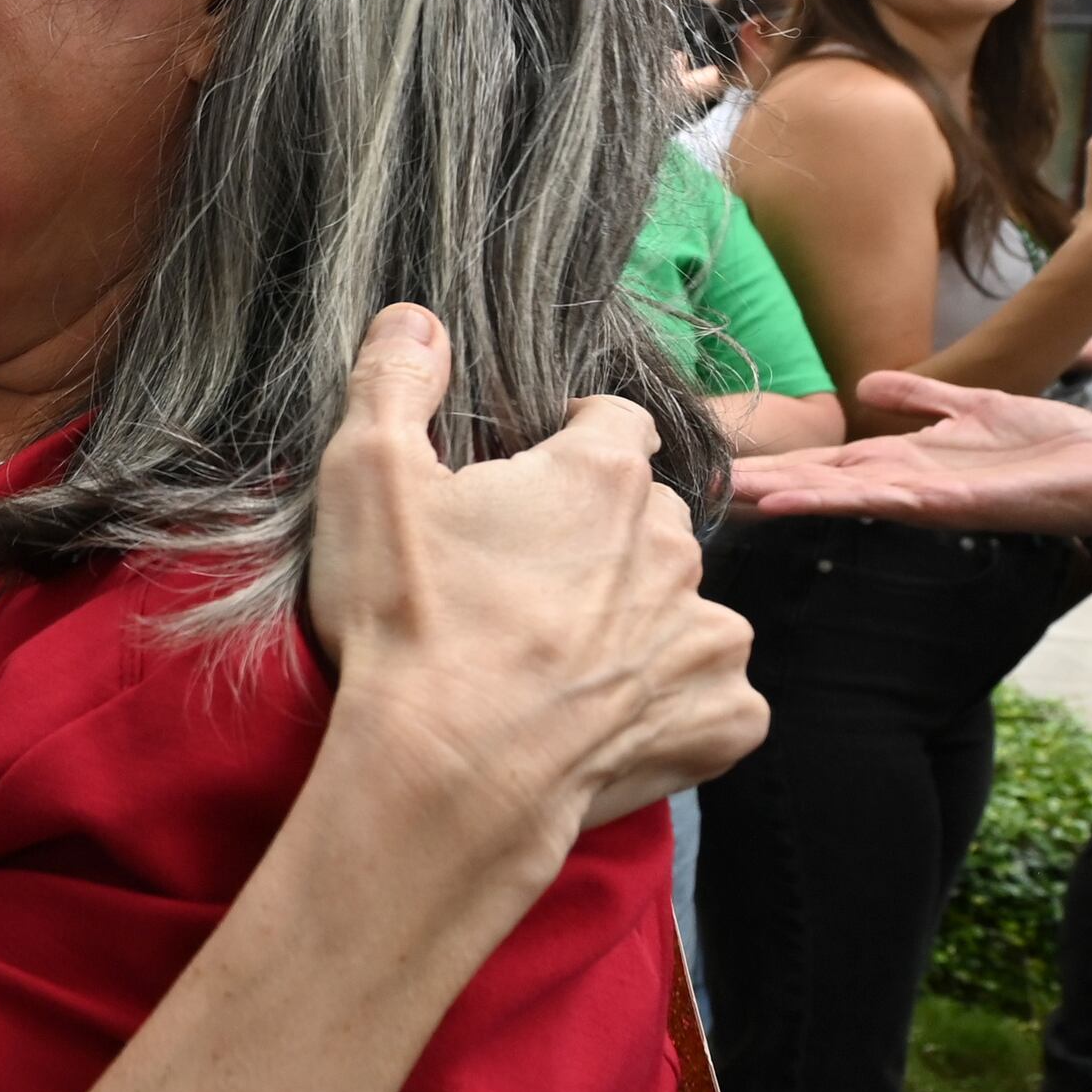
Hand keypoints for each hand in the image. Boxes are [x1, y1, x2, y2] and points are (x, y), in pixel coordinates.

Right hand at [304, 306, 761, 856]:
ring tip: (562, 663)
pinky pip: (715, 699)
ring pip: (687, 608)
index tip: (528, 482)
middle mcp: (674, 545)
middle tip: (527, 587)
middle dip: (605, 539)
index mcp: (602, 476)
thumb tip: (415, 317)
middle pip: (651, 518)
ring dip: (642, 623)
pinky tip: (608, 721)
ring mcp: (707, 636)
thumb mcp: (368, 479)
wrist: (449, 774)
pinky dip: (672, 706)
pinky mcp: (723, 718)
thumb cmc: (410, 622)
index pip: (616, 423)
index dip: (572, 444)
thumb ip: (394, 382)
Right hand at [726, 369, 1091, 535]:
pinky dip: (843, 499)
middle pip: (820, 483)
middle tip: (701, 489)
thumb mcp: (973, 406)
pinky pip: (890, 500)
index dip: (776, 464)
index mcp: (905, 461)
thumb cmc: (1049, 445)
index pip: (826, 463)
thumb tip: (864, 387)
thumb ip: (919, 397)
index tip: (722, 466)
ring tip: (735, 495)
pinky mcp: (953, 504)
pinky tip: (805, 497)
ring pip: (842, 495)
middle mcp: (905, 483)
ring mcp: (926, 497)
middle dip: (764, 485)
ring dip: (790, 496)